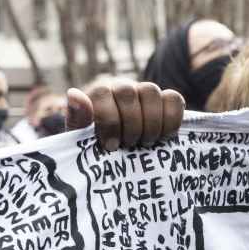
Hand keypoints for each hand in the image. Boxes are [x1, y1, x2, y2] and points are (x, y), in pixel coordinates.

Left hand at [66, 81, 183, 151]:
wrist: (119, 161)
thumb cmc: (97, 149)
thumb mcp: (82, 140)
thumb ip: (78, 119)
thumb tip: (74, 94)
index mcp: (96, 96)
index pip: (102, 92)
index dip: (108, 120)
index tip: (110, 146)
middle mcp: (119, 89)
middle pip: (127, 91)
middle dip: (129, 123)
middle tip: (128, 145)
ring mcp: (143, 93)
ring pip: (151, 90)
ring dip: (150, 122)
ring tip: (145, 143)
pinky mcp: (165, 102)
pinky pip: (174, 99)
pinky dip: (171, 119)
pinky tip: (163, 137)